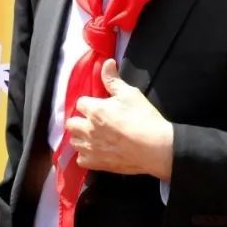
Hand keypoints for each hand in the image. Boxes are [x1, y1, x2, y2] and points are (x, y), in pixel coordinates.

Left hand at [66, 59, 173, 179]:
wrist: (156, 147)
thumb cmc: (144, 118)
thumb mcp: (130, 94)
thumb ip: (113, 79)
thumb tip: (106, 63)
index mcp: (95, 110)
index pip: (80, 103)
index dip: (89, 103)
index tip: (98, 105)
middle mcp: (88, 129)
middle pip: (71, 123)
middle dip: (79, 120)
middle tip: (93, 121)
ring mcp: (91, 148)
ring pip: (74, 141)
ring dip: (80, 137)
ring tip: (92, 136)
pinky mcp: (97, 163)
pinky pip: (81, 160)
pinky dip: (85, 156)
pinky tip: (95, 151)